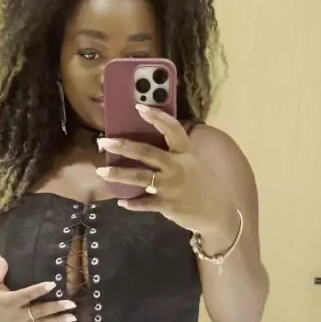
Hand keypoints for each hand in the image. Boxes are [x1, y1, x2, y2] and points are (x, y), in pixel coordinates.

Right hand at [0, 256, 75, 321]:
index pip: (26, 295)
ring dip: (58, 321)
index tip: (52, 284)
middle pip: (38, 311)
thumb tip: (2, 257)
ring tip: (72, 317)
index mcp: (9, 301)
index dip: (39, 290)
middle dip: (55, 307)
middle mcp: (17, 315)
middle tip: (71, 304)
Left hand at [96, 105, 237, 243]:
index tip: (139, 107)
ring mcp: (170, 186)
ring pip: (139, 177)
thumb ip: (178, 155)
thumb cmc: (206, 186)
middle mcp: (177, 167)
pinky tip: (122, 202)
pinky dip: (132, 203)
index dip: (157, 117)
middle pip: (146, 152)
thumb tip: (155, 145)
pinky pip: (144, 203)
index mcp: (186, 153)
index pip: (172, 129)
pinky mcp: (167, 205)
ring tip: (101, 172)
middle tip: (105, 142)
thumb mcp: (196, 164)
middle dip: (123, 146)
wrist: (219, 214)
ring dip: (118, 174)